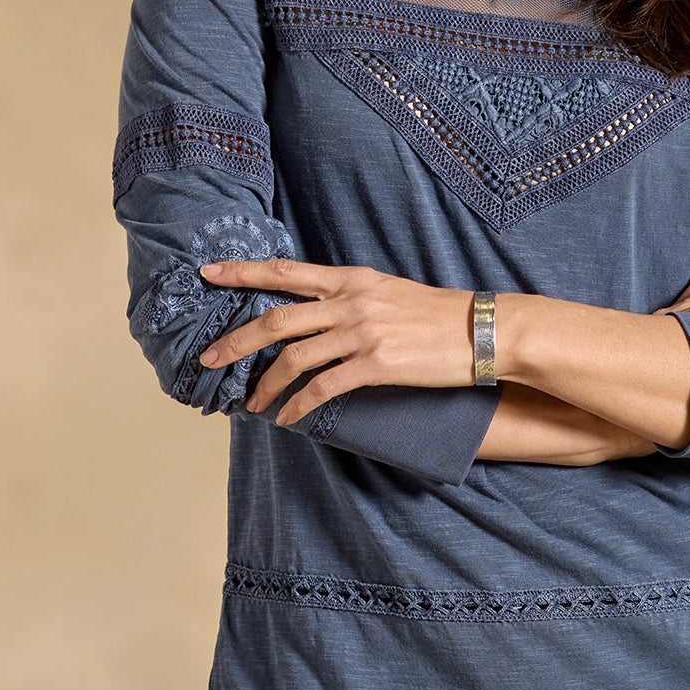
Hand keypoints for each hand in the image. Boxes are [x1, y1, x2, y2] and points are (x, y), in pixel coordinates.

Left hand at [193, 257, 473, 425]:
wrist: (483, 329)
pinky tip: (287, 417)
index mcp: (351, 279)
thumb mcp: (389, 292)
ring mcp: (362, 332)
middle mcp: (351, 301)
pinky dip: (299, 404)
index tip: (208, 273)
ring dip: (265, 384)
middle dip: (235, 340)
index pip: (285, 272)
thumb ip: (351, 298)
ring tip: (251, 403)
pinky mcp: (377, 364)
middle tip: (207, 357)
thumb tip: (318, 314)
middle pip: (277, 319)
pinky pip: (324, 387)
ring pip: (294, 357)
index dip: (243, 272)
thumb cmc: (438, 314)